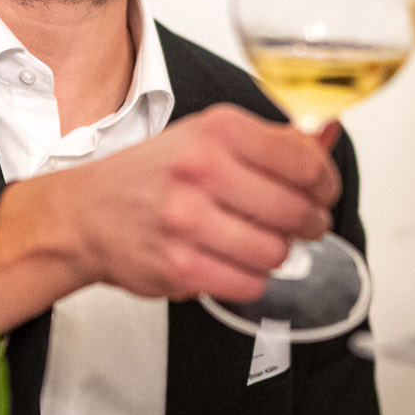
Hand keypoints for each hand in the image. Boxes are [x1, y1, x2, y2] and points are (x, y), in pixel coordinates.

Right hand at [0, 106, 340, 328]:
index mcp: (218, 131)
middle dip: (309, 223)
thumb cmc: (153, 175)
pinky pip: (249, 284)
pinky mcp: (181, 265)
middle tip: (302, 223)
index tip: (322, 191)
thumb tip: (328, 133)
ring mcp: (189, 220)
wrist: (86, 214)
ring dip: (276, 253)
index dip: (326, 183)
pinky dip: (251, 278)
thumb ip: (274, 140)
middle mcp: (202, 171)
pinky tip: (233, 261)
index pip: (305, 162)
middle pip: (297, 211)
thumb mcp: (210, 137)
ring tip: (257, 242)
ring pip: (276, 252)